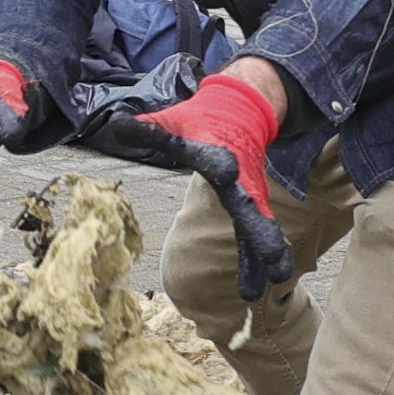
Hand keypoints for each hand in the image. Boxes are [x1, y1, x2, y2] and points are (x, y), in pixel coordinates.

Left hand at [96, 67, 289, 298]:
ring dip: (264, 252)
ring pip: (258, 226)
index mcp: (216, 150)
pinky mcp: (253, 205)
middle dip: (258, 228)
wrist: (238, 113)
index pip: (217, 156)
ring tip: (276, 277)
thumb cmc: (198, 121)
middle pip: (248, 203)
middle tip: (271, 253)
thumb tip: (117, 124)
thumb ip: (147, 130)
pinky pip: (257, 234)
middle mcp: (238, 176)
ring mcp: (249, 193)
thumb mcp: (171, 123)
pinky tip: (268, 281)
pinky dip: (260, 257)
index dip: (219, 162)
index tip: (227, 170)